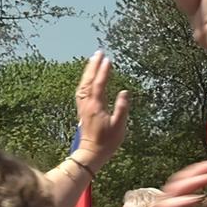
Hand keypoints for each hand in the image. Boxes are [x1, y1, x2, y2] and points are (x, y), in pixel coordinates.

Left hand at [74, 51, 130, 168]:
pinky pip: (81, 91)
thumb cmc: (107, 141)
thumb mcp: (119, 126)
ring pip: (83, 84)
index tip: (108, 60)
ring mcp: (83, 107)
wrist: (92, 152)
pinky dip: (85, 81)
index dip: (103, 71)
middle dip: (93, 66)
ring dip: (88, 71)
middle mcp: (87, 104)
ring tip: (93, 60)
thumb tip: (124, 92)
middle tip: (99, 53)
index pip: (99, 84)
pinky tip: (87, 78)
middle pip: (89, 81)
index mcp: (96, 106)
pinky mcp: (83, 110)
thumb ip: (121, 108)